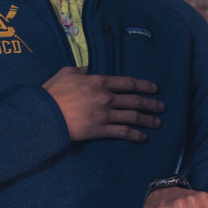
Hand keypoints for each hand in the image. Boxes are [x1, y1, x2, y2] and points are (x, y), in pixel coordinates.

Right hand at [43, 67, 164, 142]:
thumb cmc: (53, 92)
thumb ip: (80, 70)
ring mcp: (105, 115)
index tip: (154, 88)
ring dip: (147, 120)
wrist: (45, 114)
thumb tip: (88, 69)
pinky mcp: (100, 130)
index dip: (143, 85)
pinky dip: (135, 135)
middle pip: (134, 100)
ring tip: (157, 123)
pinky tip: (143, 137)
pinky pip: (122, 132)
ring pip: (132, 117)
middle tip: (161, 107)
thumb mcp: (66, 73)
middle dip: (151, 103)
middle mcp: (106, 97)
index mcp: (99, 82)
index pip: (127, 83)